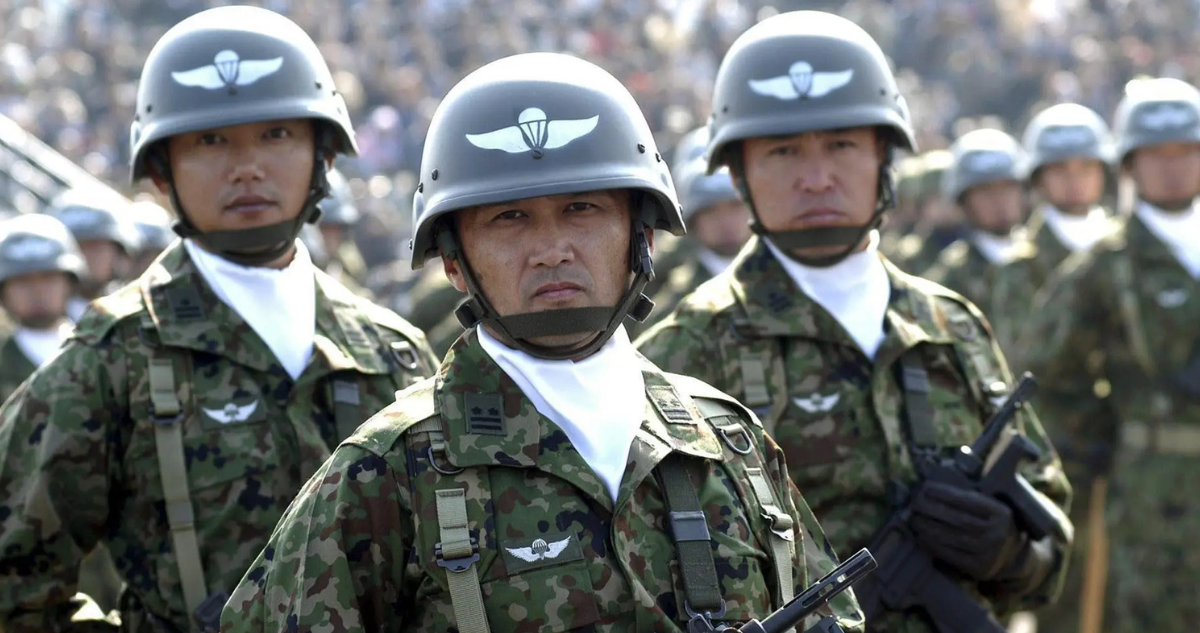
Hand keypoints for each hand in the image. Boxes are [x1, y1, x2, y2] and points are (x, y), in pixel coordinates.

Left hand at [907, 481, 1022, 580]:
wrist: (1011, 558)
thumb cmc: (992, 526)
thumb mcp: (991, 509)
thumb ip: (970, 499)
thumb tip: (934, 488)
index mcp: (1001, 514)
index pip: (969, 500)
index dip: (945, 493)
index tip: (925, 487)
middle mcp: (996, 533)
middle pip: (958, 518)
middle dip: (932, 509)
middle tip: (914, 502)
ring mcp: (988, 553)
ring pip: (952, 537)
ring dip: (928, 527)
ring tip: (914, 519)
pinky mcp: (978, 568)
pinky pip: (950, 555)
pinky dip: (933, 545)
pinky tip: (921, 537)